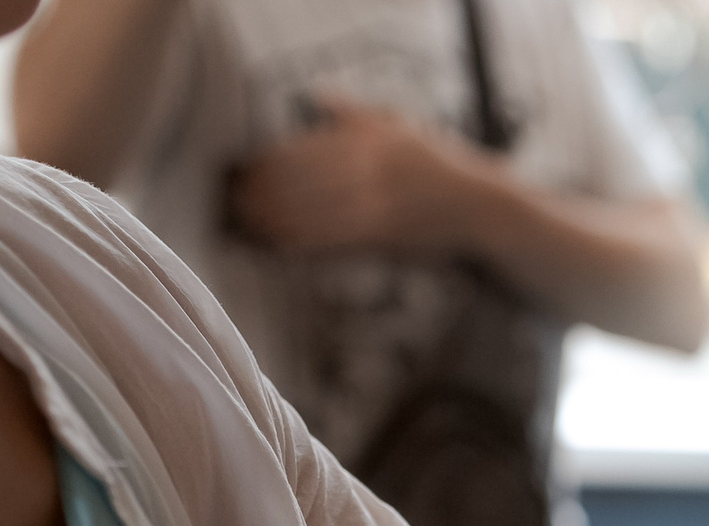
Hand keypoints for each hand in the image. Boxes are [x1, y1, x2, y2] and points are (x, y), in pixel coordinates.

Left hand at [227, 94, 478, 253]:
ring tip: (242, 229)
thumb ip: (353, 113)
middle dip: (255, 198)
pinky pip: (328, 241)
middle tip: (228, 208)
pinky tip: (275, 247)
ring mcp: (373, 202)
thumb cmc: (438, 167)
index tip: (237, 178)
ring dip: (268, 224)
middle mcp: (365, 166)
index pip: (296, 150)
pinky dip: (298, 245)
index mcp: (363, 137)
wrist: (480, 207)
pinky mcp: (381, 236)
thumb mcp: (397, 126)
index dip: (260, 167)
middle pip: (293, 183)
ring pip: (305, 214)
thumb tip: (314, 95)